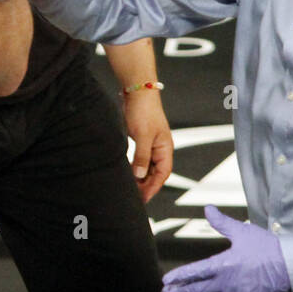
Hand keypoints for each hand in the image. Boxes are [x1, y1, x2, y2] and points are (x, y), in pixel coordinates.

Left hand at [124, 88, 172, 202]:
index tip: (143, 199)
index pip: (162, 174)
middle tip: (135, 199)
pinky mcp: (140, 140)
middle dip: (146, 186)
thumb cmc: (143, 111)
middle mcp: (160, 149)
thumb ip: (142, 157)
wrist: (137, 92)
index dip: (153, 188)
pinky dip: (135, 169)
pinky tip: (127, 175)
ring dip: (140, 179)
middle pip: (155, 173)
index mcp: (165, 148)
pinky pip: (139, 160)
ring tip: (130, 190)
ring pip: (147, 168)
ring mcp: (150, 145)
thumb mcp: (142, 136)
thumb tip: (141, 176)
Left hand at [161, 205, 289, 291]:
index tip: (165, 281)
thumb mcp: (242, 232)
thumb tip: (207, 208)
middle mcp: (226, 284)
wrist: (290, 266)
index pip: (193, 272)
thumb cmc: (266, 247)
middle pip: (197, 291)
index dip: (178, 277)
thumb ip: (221, 223)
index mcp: (223, 264)